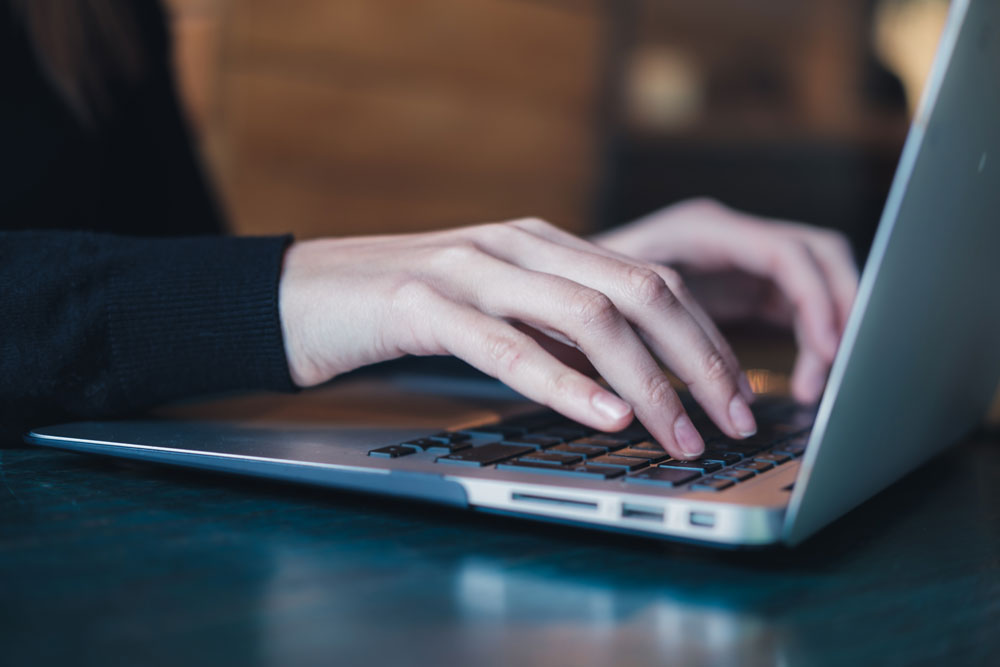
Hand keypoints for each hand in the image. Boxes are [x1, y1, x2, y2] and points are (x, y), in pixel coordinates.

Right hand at [279, 218, 759, 459]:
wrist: (302, 294)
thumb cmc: (404, 311)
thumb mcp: (497, 309)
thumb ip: (556, 327)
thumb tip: (631, 377)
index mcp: (543, 242)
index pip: (652, 281)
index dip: (705, 338)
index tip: (739, 392)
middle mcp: (518, 244)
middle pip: (640, 292)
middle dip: (699, 360)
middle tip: (736, 419)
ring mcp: (471, 268)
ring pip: (588, 316)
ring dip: (648, 381)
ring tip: (682, 434)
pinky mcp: (423, 303)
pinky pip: (509, 345)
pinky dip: (565, 383)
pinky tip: (605, 415)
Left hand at [593, 198, 858, 402]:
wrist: (557, 282)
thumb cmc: (571, 289)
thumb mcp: (598, 308)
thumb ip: (641, 335)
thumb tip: (670, 387)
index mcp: (698, 229)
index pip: (783, 252)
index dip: (813, 299)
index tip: (826, 348)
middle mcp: (727, 236)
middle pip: (817, 257)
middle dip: (838, 311)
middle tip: (836, 372)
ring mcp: (738, 258)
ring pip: (814, 281)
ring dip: (828, 330)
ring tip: (815, 388)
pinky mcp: (742, 286)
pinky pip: (797, 307)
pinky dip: (809, 343)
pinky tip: (802, 384)